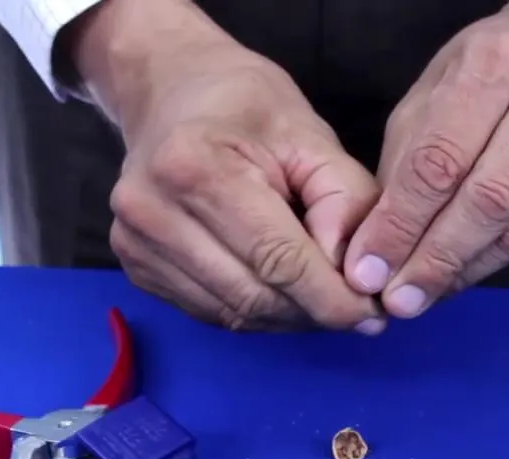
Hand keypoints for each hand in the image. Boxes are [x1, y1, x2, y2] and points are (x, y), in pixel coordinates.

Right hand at [71, 0, 385, 332]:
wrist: (168, 89)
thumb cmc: (245, 105)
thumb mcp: (310, 135)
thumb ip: (345, 201)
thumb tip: (357, 279)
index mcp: (195, 167)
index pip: (277, 260)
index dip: (331, 297)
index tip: (374, 312)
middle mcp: (153, 212)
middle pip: (254, 296)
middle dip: (315, 312)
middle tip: (359, 311)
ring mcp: (135, 244)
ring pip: (233, 314)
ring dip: (288, 318)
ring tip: (324, 299)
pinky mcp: (135, 266)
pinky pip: (210, 312)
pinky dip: (256, 312)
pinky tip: (283, 294)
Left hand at [343, 0, 508, 317]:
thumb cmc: (487, 74)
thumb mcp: (432, 96)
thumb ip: (405, 166)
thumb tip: (375, 249)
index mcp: (496, 64)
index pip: (440, 159)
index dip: (400, 222)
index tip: (368, 269)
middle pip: (487, 199)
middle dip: (434, 258)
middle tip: (397, 300)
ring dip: (462, 270)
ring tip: (420, 296)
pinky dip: (491, 263)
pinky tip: (458, 276)